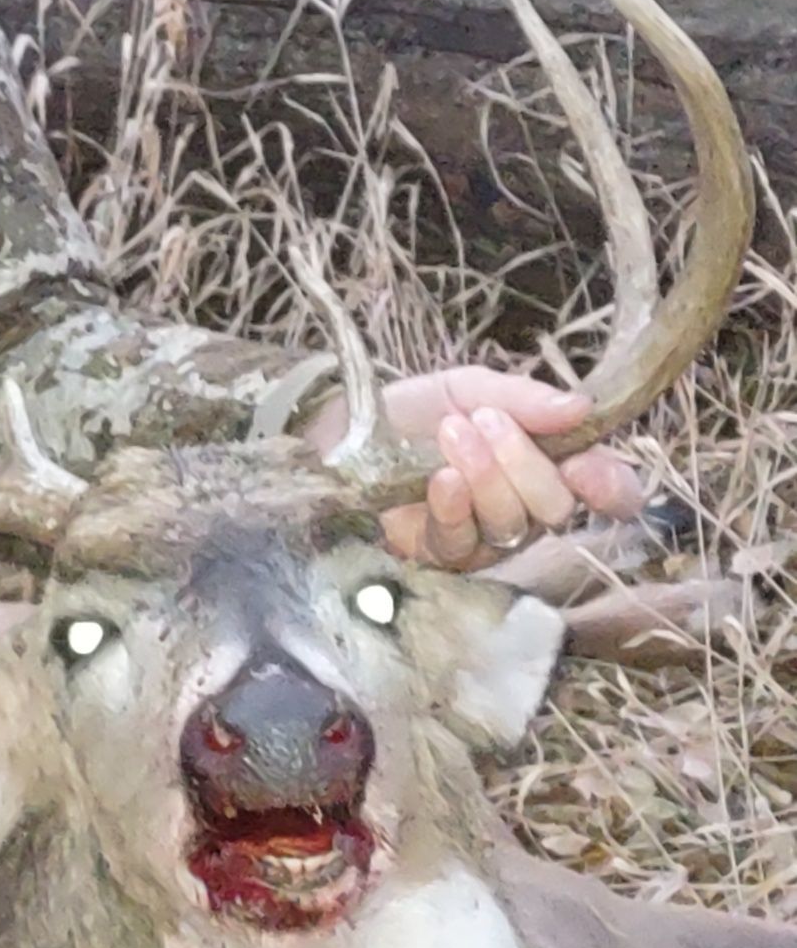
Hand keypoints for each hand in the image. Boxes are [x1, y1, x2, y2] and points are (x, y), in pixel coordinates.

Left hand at [308, 367, 643, 570]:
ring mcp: (483, 540)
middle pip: (558, 508)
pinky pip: (463, 543)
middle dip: (526, 462)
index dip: (611, 485)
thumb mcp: (467, 388)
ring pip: (514, 526)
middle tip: (485, 422)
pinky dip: (456, 506)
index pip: (607, 491)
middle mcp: (524, 509)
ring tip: (452, 434)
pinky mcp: (439, 559)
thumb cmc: (410, 412)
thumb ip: (524, 398)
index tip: (590, 469)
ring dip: (487, 476)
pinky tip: (440, 480)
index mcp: (545, 464)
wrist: (336, 432)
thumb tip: (582, 406)